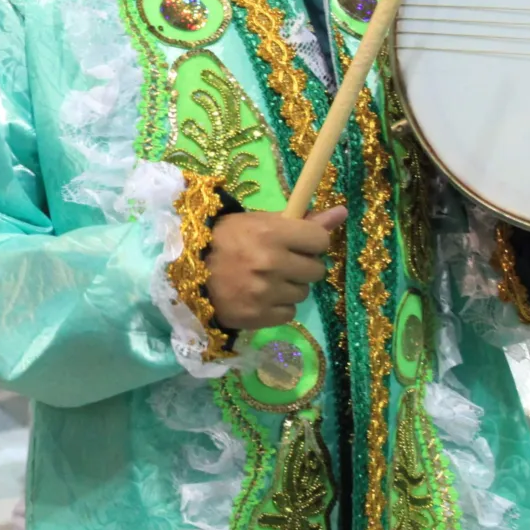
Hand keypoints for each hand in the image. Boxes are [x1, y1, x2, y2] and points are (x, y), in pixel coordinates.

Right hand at [204, 207, 343, 332]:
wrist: (187, 271)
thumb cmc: (227, 240)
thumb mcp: (261, 221)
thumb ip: (304, 220)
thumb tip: (342, 213)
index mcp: (271, 233)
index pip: (320, 241)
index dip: (311, 242)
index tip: (299, 244)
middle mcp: (271, 263)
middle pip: (316, 270)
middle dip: (302, 266)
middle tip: (281, 263)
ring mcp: (264, 292)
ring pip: (303, 293)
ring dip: (289, 288)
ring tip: (266, 281)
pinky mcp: (257, 316)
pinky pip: (289, 313)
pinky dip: (278, 307)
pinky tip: (260, 297)